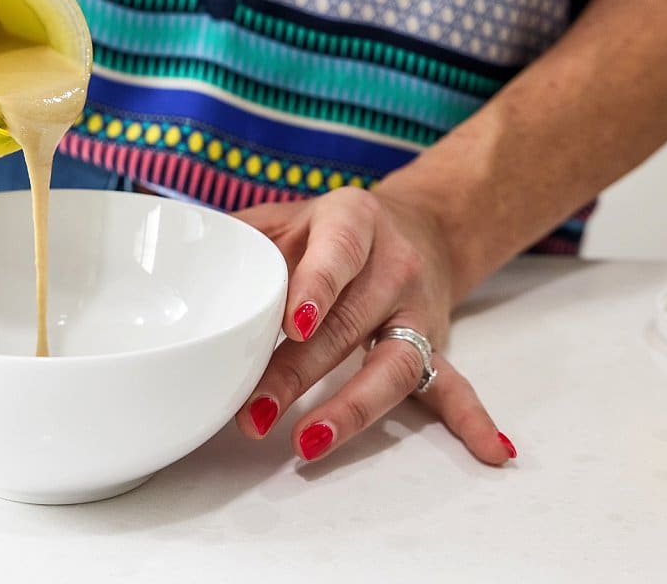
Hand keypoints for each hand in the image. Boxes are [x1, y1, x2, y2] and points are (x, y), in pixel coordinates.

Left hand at [233, 186, 515, 464]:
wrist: (416, 224)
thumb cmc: (332, 229)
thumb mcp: (288, 215)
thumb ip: (241, 237)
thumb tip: (175, 261)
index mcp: (354, 220)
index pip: (338, 253)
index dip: (316, 289)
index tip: (292, 326)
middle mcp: (394, 264)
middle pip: (348, 325)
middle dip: (298, 372)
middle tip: (254, 410)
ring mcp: (419, 309)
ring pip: (393, 363)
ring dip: (351, 409)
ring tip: (308, 441)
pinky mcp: (437, 345)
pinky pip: (455, 384)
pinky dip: (472, 418)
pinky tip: (492, 451)